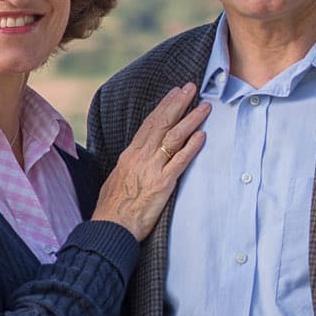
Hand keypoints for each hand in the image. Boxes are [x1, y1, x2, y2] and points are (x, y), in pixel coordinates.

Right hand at [91, 84, 208, 239]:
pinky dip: (192, 147)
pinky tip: (202, 136)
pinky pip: (180, 161)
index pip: (149, 124)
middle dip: (178, 103)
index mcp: (130, 155)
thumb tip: (138, 158)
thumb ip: (131, 165)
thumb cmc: (113, 208)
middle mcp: (140, 157)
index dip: (164, 106)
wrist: (110, 227)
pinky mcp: (162, 183)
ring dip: (191, 120)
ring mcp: (152, 169)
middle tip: (191, 87)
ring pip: (173, 137)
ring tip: (205, 107)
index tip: (175, 92)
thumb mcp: (118, 179)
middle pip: (162, 123)